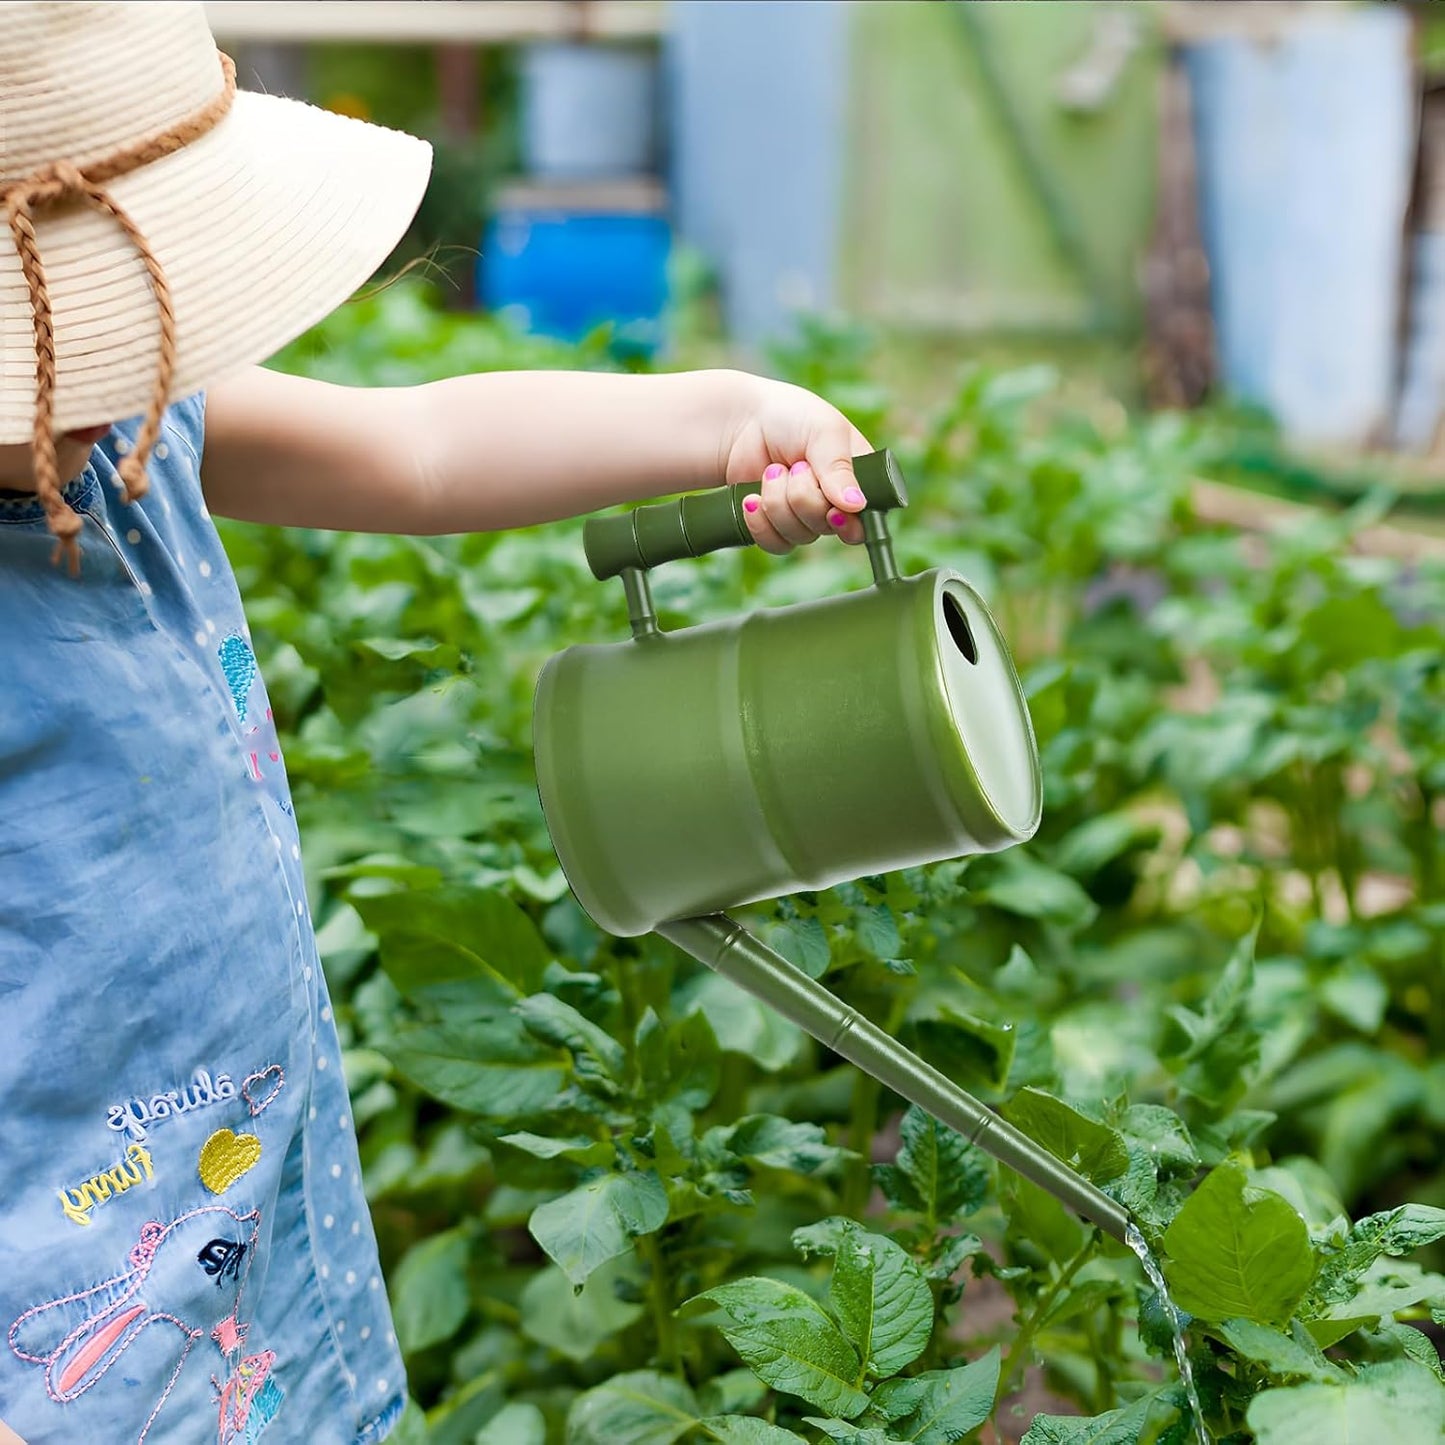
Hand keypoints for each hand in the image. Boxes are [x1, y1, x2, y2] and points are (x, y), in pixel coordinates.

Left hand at [720, 373, 873, 552]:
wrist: (740, 421)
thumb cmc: (791, 416)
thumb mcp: (824, 431)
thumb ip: (840, 467)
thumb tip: (856, 505)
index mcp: (858, 479)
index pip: (868, 518)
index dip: (850, 522)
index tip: (832, 511)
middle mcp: (835, 503)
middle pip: (829, 527)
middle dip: (805, 497)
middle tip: (795, 467)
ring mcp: (805, 517)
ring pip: (800, 536)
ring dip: (779, 502)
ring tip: (772, 471)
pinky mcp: (775, 526)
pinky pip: (775, 544)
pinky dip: (760, 522)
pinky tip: (752, 498)